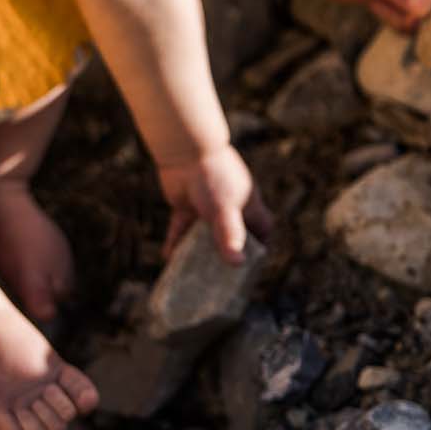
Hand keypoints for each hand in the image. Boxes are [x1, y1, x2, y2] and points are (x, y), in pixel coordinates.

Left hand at [159, 146, 271, 265]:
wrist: (185, 151)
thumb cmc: (213, 178)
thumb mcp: (225, 209)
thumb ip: (230, 235)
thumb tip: (237, 263)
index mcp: (248, 205)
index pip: (262, 228)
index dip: (260, 245)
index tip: (253, 264)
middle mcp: (229, 207)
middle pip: (232, 235)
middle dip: (226, 254)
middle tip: (220, 277)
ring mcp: (206, 207)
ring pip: (204, 235)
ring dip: (198, 252)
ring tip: (193, 275)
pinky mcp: (186, 206)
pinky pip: (181, 228)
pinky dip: (175, 242)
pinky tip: (168, 258)